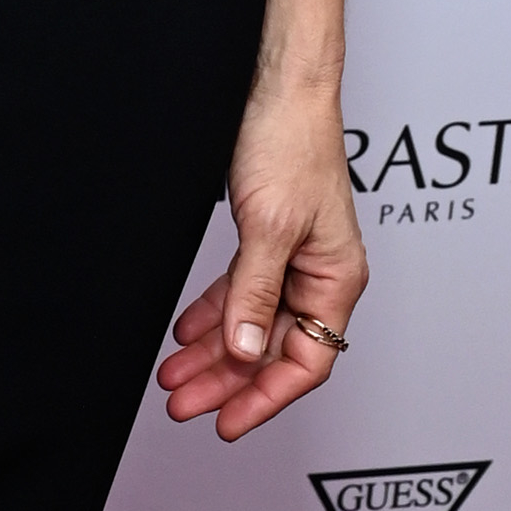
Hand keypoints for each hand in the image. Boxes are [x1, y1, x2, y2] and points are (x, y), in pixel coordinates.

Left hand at [158, 81, 364, 438]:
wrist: (279, 88)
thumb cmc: (292, 143)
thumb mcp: (269, 227)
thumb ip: (255, 292)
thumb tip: (246, 352)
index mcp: (337, 279)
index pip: (307, 362)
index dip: (265, 398)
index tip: (225, 422)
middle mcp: (320, 276)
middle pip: (273, 350)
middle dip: (226, 381)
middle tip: (182, 404)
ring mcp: (294, 260)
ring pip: (253, 325)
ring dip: (213, 353)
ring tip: (172, 376)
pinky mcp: (269, 241)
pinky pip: (242, 292)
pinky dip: (214, 314)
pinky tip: (186, 332)